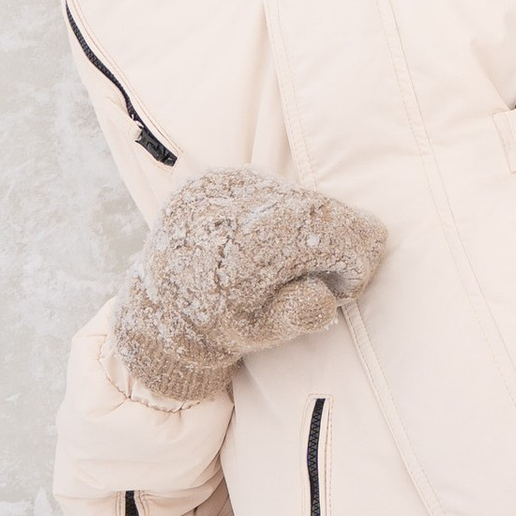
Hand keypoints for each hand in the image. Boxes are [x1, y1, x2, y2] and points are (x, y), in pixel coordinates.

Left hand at [108, 168, 388, 405]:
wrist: (159, 313)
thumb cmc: (218, 328)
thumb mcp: (260, 334)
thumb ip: (296, 315)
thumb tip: (327, 296)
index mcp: (239, 250)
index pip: (322, 228)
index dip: (354, 250)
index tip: (356, 279)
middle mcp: (223, 209)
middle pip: (310, 207)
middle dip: (339, 236)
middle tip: (346, 265)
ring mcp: (212, 190)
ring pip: (290, 193)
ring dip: (311, 223)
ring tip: (303, 256)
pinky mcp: (207, 181)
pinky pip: (264, 186)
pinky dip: (281, 210)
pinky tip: (274, 238)